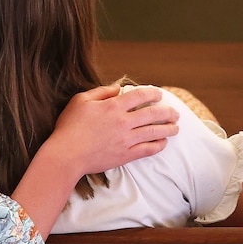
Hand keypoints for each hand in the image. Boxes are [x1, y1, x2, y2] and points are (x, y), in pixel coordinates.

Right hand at [51, 84, 179, 176]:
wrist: (66, 155)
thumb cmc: (69, 126)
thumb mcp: (80, 101)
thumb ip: (101, 92)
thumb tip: (117, 88)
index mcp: (113, 106)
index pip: (140, 96)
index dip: (153, 93)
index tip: (159, 94)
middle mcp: (123, 122)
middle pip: (153, 114)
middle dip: (167, 112)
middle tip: (175, 113)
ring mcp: (126, 140)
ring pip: (154, 132)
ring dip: (168, 129)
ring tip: (176, 127)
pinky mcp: (125, 155)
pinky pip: (148, 150)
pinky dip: (158, 145)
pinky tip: (163, 143)